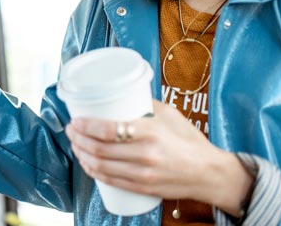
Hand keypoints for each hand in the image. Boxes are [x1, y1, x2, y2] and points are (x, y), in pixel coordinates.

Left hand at [65, 100, 252, 214]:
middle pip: (100, 148)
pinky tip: (86, 163)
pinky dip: (93, 172)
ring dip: (82, 155)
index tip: (75, 120)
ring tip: (75, 144)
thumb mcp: (170, 115)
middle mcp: (145, 154)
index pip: (109, 129)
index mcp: (151, 132)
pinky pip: (111, 180)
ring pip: (101, 166)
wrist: (209, 173)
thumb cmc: (189, 141)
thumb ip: (145, 104)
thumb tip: (122, 93)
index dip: (86, 126)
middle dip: (78, 139)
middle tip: (71, 130)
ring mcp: (143, 173)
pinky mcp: (142, 187)